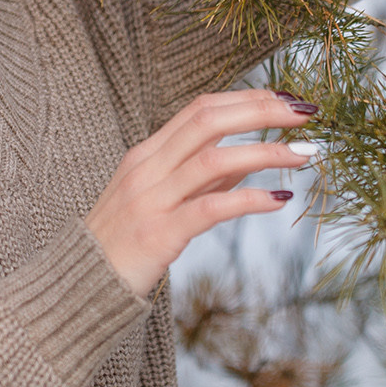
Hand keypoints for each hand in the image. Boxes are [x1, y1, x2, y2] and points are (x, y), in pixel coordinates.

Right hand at [83, 88, 311, 297]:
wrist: (78, 287)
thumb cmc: (122, 244)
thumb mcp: (157, 199)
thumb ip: (200, 179)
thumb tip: (248, 163)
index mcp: (146, 154)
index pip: (200, 109)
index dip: (246, 99)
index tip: (286, 100)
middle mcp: (147, 169)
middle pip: (208, 121)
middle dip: (262, 111)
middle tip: (306, 113)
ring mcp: (150, 200)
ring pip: (213, 160)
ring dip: (265, 152)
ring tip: (304, 154)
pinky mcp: (158, 234)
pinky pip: (210, 209)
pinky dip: (249, 199)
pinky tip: (279, 199)